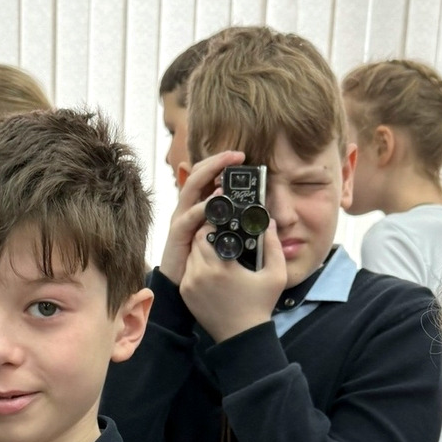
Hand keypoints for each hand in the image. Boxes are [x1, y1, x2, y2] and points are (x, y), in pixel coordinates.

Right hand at [159, 150, 245, 285]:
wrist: (184, 286)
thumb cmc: (206, 261)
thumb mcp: (225, 236)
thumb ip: (238, 224)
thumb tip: (264, 215)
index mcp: (200, 205)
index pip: (207, 174)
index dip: (221, 162)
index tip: (241, 156)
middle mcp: (189, 207)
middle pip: (198, 174)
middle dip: (216, 161)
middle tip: (237, 155)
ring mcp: (182, 219)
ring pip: (191, 187)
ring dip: (208, 175)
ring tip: (226, 168)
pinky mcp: (178, 234)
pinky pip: (189, 216)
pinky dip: (202, 207)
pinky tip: (216, 202)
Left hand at [180, 217, 285, 341]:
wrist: (241, 336)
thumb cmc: (260, 304)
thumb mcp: (276, 275)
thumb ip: (273, 246)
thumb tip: (269, 222)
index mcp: (222, 267)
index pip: (206, 233)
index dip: (212, 225)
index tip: (223, 224)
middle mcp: (201, 273)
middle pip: (195, 242)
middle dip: (206, 236)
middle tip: (219, 235)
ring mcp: (190, 284)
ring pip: (190, 255)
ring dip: (200, 251)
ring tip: (215, 251)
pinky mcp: (186, 293)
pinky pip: (187, 270)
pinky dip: (195, 266)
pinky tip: (209, 269)